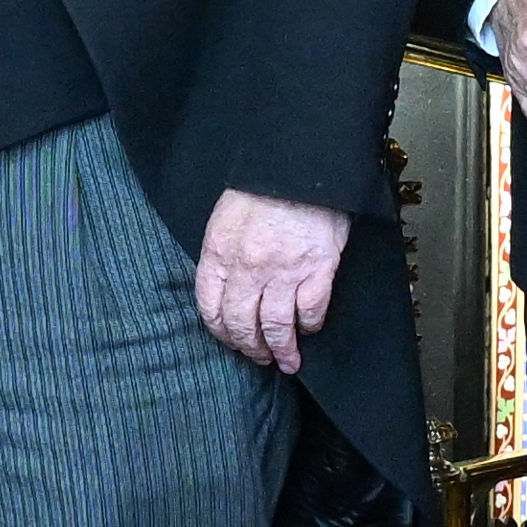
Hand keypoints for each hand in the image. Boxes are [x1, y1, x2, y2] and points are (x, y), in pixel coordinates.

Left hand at [193, 187, 351, 375]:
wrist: (301, 165)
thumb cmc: (264, 184)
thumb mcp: (226, 217)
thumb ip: (223, 253)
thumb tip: (227, 285)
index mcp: (219, 253)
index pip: (210, 307)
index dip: (221, 331)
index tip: (231, 340)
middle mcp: (247, 269)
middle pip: (242, 323)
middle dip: (250, 347)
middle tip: (259, 357)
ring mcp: (283, 272)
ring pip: (276, 326)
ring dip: (281, 349)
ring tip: (288, 361)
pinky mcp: (317, 270)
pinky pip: (310, 310)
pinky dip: (309, 325)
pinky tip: (309, 329)